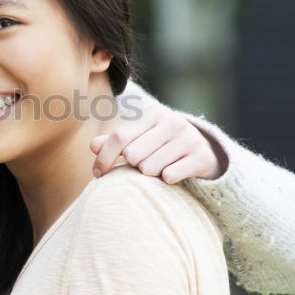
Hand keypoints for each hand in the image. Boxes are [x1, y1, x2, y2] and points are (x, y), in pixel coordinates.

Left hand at [91, 102, 227, 183]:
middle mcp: (172, 122)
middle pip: (133, 155)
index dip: (104, 157)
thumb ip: (115, 142)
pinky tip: (170, 173)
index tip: (97, 174)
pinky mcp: (201, 157)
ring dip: (149, 174)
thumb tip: (93, 146)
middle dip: (132, 166)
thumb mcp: (139, 139)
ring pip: (150, 168)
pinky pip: (170, 175)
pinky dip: (166, 179)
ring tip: (158, 168)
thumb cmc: (160, 146)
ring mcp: (189, 139)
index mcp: (153, 114)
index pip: (119, 136)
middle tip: (142, 165)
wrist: (201, 153)